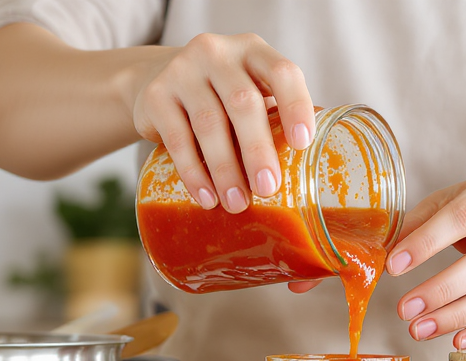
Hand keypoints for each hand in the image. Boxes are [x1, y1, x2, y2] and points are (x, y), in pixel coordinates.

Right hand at [129, 33, 313, 212]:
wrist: (155, 78)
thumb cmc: (219, 96)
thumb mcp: (248, 89)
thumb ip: (273, 114)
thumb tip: (310, 166)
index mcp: (252, 51)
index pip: (282, 72)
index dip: (296, 106)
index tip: (303, 143)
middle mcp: (217, 53)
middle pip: (243, 102)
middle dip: (257, 150)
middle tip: (267, 188)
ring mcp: (182, 70)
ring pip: (209, 124)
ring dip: (225, 170)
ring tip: (237, 203)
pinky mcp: (155, 95)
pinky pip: (177, 139)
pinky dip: (194, 173)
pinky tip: (207, 196)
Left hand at [387, 175, 465, 349]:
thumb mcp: (451, 201)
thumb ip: (418, 223)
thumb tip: (383, 252)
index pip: (463, 217)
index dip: (427, 243)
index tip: (394, 266)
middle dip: (441, 290)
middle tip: (405, 310)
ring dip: (457, 317)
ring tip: (420, 329)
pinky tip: (457, 341)